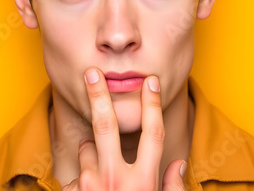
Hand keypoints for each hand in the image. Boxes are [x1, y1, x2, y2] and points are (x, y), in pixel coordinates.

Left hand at [61, 67, 186, 190]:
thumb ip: (172, 188)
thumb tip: (178, 164)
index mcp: (144, 182)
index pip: (153, 134)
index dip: (153, 104)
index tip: (151, 80)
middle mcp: (116, 180)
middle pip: (106, 125)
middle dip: (98, 95)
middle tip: (91, 73)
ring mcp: (91, 186)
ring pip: (87, 149)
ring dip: (91, 153)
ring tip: (99, 176)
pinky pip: (75, 174)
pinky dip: (81, 179)